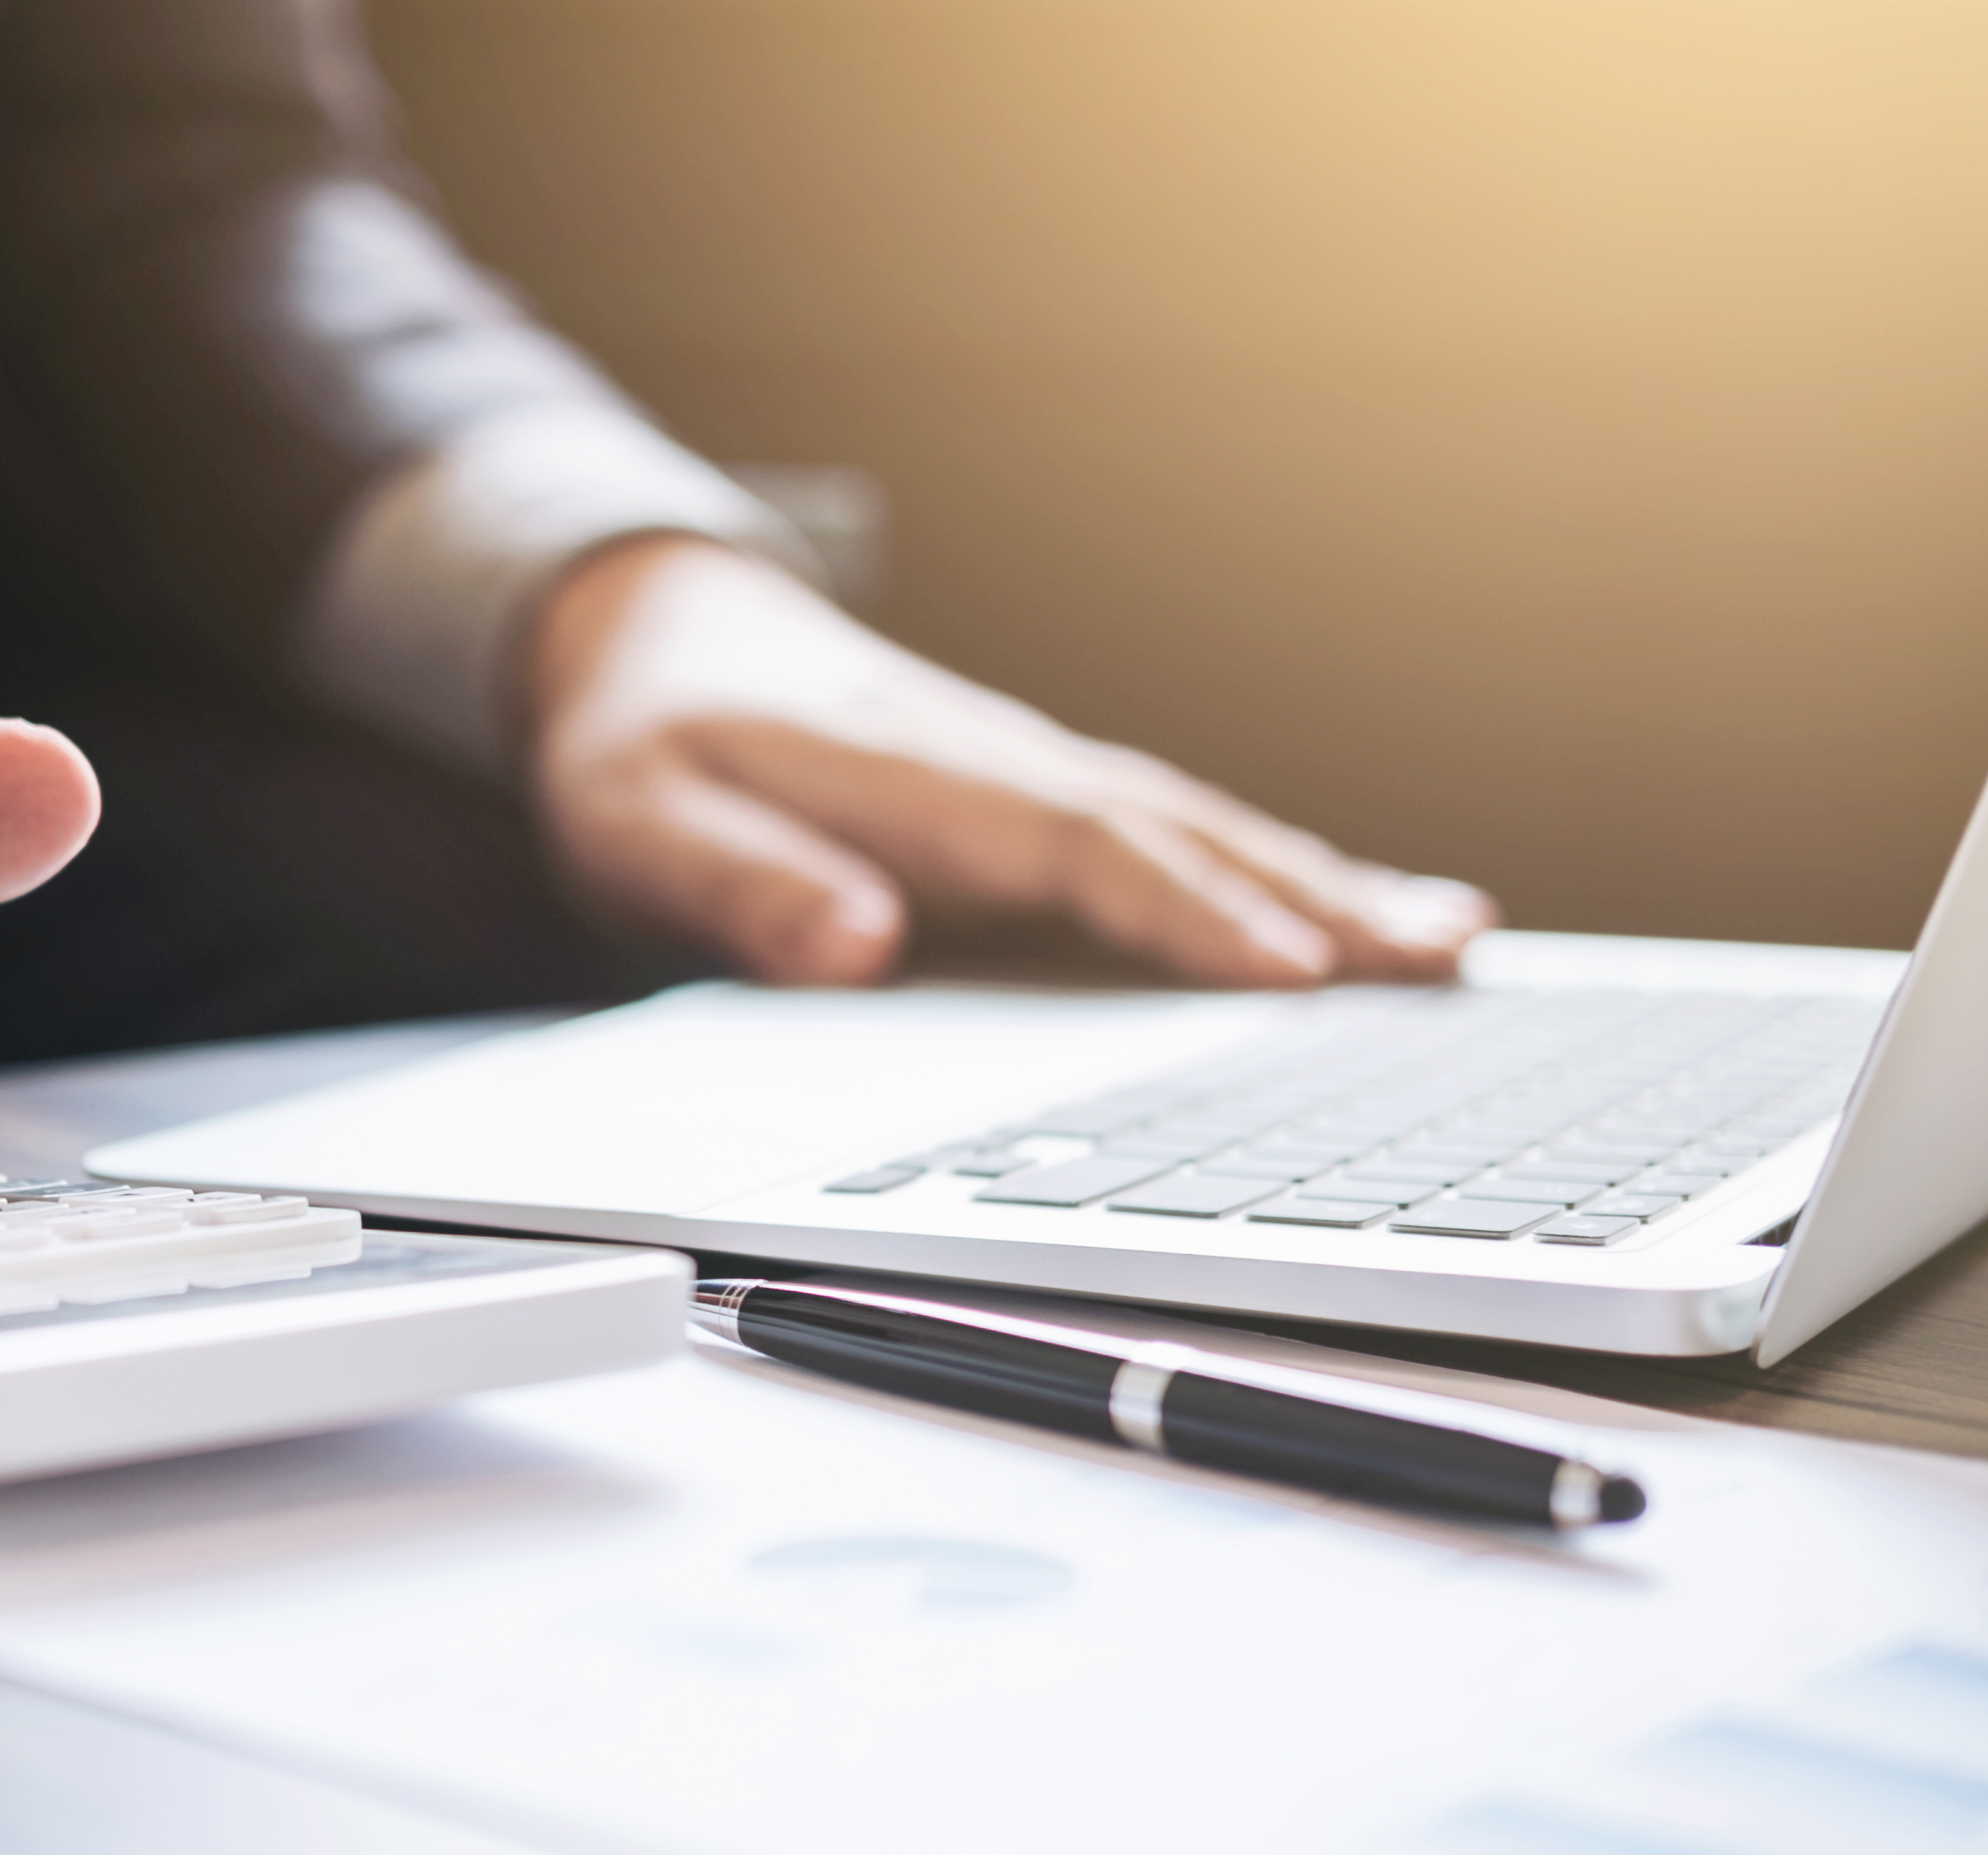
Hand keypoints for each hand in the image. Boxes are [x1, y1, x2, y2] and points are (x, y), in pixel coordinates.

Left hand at [528, 536, 1493, 986]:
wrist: (648, 638)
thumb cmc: (644, 747)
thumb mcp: (644, 825)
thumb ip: (743, 889)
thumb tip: (858, 946)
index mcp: (911, 777)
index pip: (1076, 846)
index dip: (1185, 910)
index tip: (1290, 972)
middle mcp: (994, 764)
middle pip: (1175, 832)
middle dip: (1313, 897)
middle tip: (1444, 961)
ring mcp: (1025, 774)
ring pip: (1195, 828)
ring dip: (1321, 882)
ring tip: (1452, 943)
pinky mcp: (1030, 797)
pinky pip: (1167, 835)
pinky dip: (1267, 869)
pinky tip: (1346, 910)